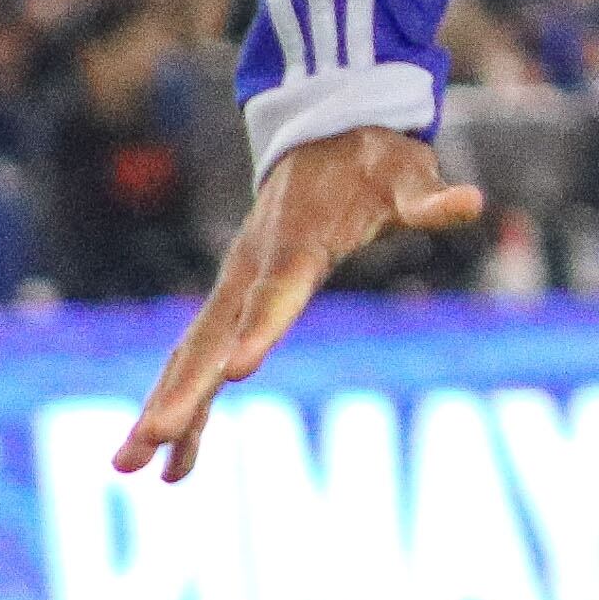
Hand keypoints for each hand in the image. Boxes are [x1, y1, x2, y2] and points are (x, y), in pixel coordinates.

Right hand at [114, 127, 484, 480]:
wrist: (327, 133)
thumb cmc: (373, 160)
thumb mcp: (408, 173)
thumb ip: (430, 198)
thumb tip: (468, 202)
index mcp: (296, 243)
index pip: (276, 293)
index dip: (258, 331)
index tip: (238, 374)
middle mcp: (250, 270)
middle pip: (211, 337)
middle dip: (182, 392)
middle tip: (148, 441)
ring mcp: (235, 287)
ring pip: (193, 354)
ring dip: (166, 408)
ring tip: (130, 465)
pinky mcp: (234, 301)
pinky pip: (204, 359)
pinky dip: (189, 406)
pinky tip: (173, 462)